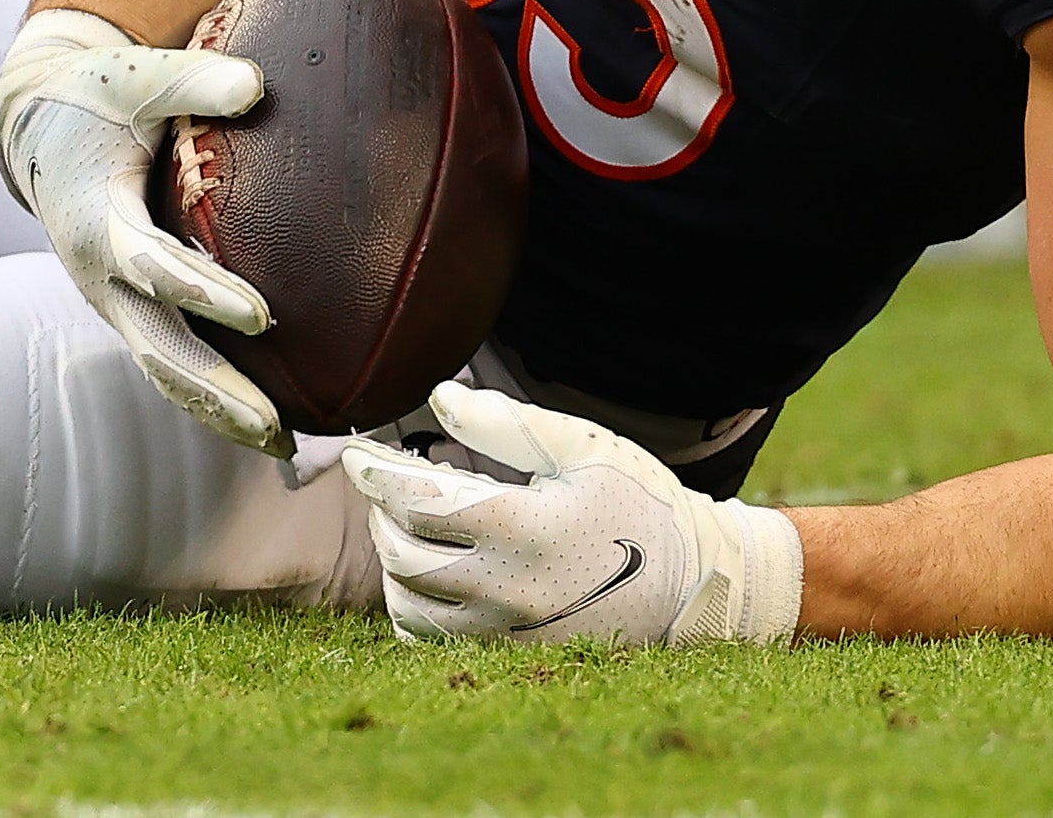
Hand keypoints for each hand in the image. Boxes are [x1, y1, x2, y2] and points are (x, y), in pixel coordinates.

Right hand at [0, 9, 286, 454]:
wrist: (35, 124)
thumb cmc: (95, 95)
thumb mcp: (134, 76)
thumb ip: (192, 79)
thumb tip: (257, 85)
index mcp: (96, 221)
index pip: (152, 267)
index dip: (203, 291)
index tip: (263, 315)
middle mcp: (99, 275)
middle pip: (158, 349)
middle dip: (216, 391)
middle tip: (274, 428)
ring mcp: (112, 299)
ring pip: (164, 370)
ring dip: (218, 411)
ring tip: (284, 449)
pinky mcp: (128, 307)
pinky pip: (168, 362)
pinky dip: (211, 396)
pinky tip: (265, 423)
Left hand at [341, 384, 802, 645]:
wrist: (694, 583)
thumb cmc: (638, 502)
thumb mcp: (581, 446)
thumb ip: (505, 423)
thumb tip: (439, 396)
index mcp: (521, 529)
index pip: (416, 502)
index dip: (375, 474)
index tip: (358, 453)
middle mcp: (507, 589)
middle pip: (402, 552)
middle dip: (382, 512)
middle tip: (386, 483)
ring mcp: (508, 631)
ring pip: (410, 602)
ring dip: (393, 558)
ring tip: (406, 523)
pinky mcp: (512, 655)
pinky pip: (433, 639)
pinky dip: (412, 606)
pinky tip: (424, 574)